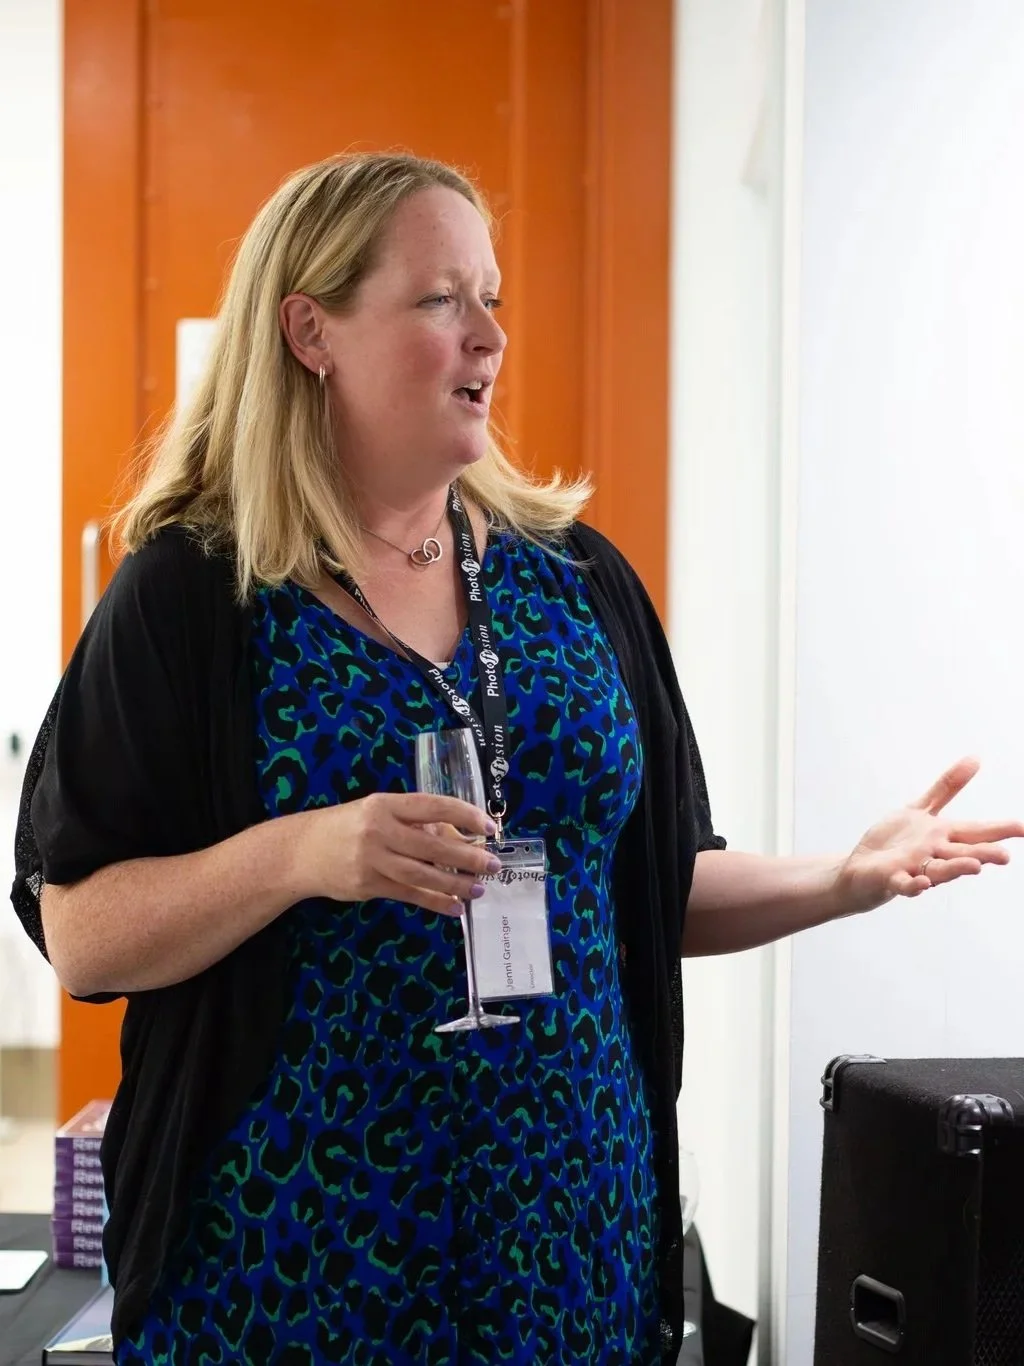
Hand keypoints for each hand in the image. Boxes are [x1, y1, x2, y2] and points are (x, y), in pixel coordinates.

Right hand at [293, 793, 498, 915]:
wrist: (301, 851)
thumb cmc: (347, 827)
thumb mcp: (376, 812)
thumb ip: (411, 822)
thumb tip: (456, 836)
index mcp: (385, 804)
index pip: (433, 805)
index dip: (465, 815)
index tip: (489, 827)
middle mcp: (379, 829)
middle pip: (432, 844)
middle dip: (467, 856)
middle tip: (493, 865)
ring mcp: (372, 859)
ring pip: (423, 874)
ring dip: (455, 883)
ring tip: (478, 888)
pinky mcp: (368, 885)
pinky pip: (409, 894)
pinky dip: (435, 902)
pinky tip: (454, 907)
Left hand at [835, 757, 1023, 915]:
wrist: (861, 868)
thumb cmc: (895, 842)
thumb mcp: (921, 809)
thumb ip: (947, 787)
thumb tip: (975, 758)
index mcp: (943, 836)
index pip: (976, 832)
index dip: (1000, 830)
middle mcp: (934, 854)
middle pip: (963, 853)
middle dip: (984, 854)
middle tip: (1006, 856)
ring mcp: (915, 868)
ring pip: (940, 870)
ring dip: (956, 869)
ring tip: (975, 866)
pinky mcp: (893, 879)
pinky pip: (905, 884)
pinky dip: (913, 884)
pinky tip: (921, 883)